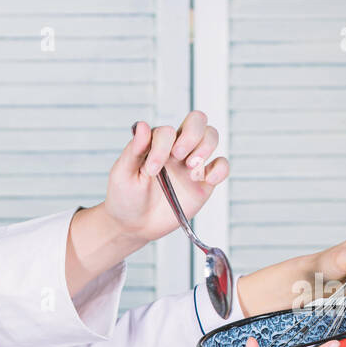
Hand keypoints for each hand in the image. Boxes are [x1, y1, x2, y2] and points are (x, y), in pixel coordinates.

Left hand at [101, 111, 228, 243]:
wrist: (134, 225)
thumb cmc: (125, 197)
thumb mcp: (123, 174)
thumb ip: (133, 150)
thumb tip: (142, 125)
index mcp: (156, 143)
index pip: (167, 131)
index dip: (161, 146)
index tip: (151, 170)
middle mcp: (176, 148)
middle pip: (197, 121)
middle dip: (192, 134)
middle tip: (179, 156)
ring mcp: (191, 164)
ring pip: (211, 136)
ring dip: (205, 147)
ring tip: (191, 168)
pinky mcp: (203, 182)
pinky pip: (222, 166)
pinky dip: (220, 169)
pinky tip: (207, 180)